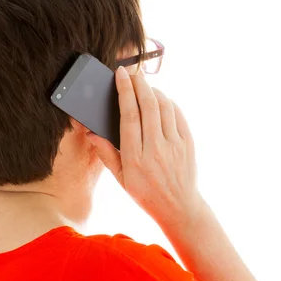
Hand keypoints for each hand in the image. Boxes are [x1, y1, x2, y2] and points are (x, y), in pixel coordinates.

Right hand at [87, 66, 203, 227]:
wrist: (179, 207)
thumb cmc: (146, 193)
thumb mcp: (121, 179)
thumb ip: (106, 155)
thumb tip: (92, 133)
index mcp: (135, 157)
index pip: (129, 115)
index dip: (125, 91)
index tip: (121, 74)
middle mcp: (156, 149)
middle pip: (148, 105)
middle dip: (140, 83)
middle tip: (133, 72)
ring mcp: (175, 145)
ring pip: (165, 106)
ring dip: (154, 91)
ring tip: (145, 86)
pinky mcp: (188, 144)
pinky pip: (178, 115)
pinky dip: (169, 103)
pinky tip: (160, 101)